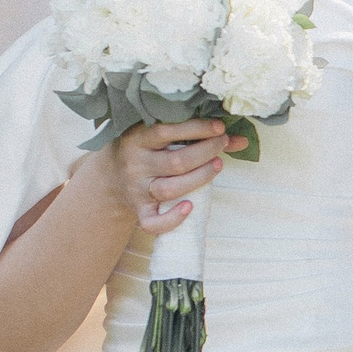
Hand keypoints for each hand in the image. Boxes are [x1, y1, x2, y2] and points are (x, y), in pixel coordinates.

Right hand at [98, 118, 245, 236]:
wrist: (111, 176)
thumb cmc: (147, 149)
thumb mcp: (161, 135)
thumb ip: (197, 134)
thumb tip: (241, 139)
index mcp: (137, 138)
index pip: (166, 131)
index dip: (196, 129)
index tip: (219, 128)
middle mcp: (135, 164)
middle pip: (175, 162)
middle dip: (205, 152)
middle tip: (222, 144)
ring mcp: (137, 189)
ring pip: (170, 189)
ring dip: (199, 178)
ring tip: (218, 166)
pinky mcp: (139, 211)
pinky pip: (152, 223)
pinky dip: (172, 219)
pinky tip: (191, 207)